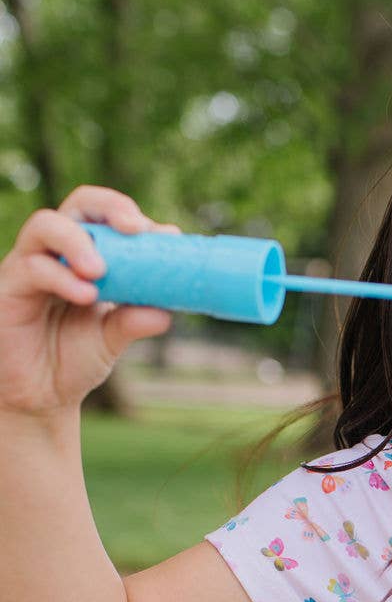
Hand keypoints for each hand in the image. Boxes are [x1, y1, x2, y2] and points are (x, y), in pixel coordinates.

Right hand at [0, 185, 180, 420]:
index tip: (167, 236)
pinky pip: (32, 267)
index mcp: (87, 256)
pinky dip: (62, 277)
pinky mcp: (8, 286)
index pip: (108, 217)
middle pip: (78, 205)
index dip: (135, 218)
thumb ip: (135, 321)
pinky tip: (86, 296)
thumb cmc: (74, 359)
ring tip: (101, 270)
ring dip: (79, 240)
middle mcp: (57, 252)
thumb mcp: (113, 338)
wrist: (41, 397)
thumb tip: (166, 312)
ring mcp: (29, 265)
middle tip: (135, 230)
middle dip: (110, 208)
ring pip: (46, 224)